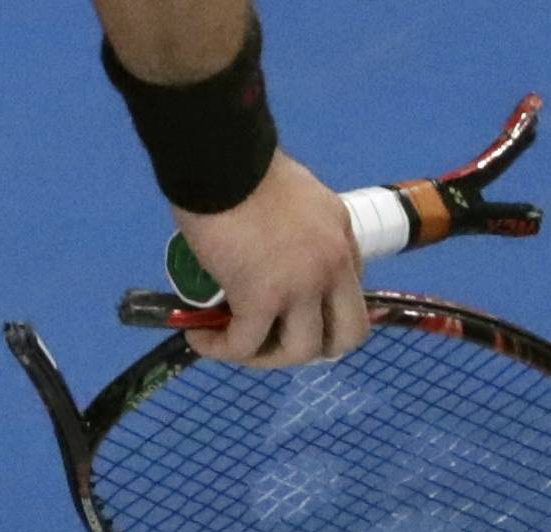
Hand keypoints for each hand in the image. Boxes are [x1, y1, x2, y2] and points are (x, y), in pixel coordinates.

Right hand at [173, 150, 369, 367]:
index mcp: (342, 237)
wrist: (221, 156)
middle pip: (346, 337)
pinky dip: (219, 348)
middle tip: (272, 342)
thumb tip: (268, 257)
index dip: (319, 314)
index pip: (351, 297)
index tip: (286, 313)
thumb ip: (296, 231)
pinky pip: (244, 343)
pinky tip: (199, 338)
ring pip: (300, 351)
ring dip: (264, 356)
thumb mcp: (295, 198)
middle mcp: (333, 264)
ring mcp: (303, 284)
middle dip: (309, 349)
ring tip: (230, 342)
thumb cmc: (243, 166)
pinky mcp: (263, 296)